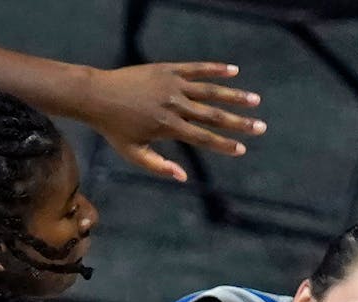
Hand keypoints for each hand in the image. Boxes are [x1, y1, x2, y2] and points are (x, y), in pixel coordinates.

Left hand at [83, 62, 264, 181]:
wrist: (97, 95)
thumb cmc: (114, 129)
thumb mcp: (134, 154)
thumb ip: (159, 166)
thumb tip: (184, 178)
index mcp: (167, 127)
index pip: (203, 138)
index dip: (224, 145)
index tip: (242, 150)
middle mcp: (174, 105)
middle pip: (213, 115)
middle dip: (239, 122)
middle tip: (261, 127)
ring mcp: (172, 85)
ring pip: (210, 91)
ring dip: (234, 96)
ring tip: (255, 100)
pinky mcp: (167, 69)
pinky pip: (196, 68)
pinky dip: (215, 69)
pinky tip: (234, 70)